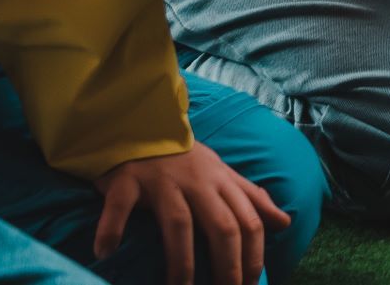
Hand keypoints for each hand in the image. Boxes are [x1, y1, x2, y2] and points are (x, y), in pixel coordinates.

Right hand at [94, 143, 289, 284]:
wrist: (139, 122)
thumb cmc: (182, 156)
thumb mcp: (222, 173)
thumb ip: (251, 198)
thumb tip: (284, 222)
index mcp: (221, 180)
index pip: (249, 221)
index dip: (254, 256)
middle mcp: (197, 180)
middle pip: (222, 226)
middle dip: (229, 266)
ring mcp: (162, 179)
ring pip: (179, 223)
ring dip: (181, 263)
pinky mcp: (126, 178)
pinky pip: (119, 206)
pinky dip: (111, 229)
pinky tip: (104, 252)